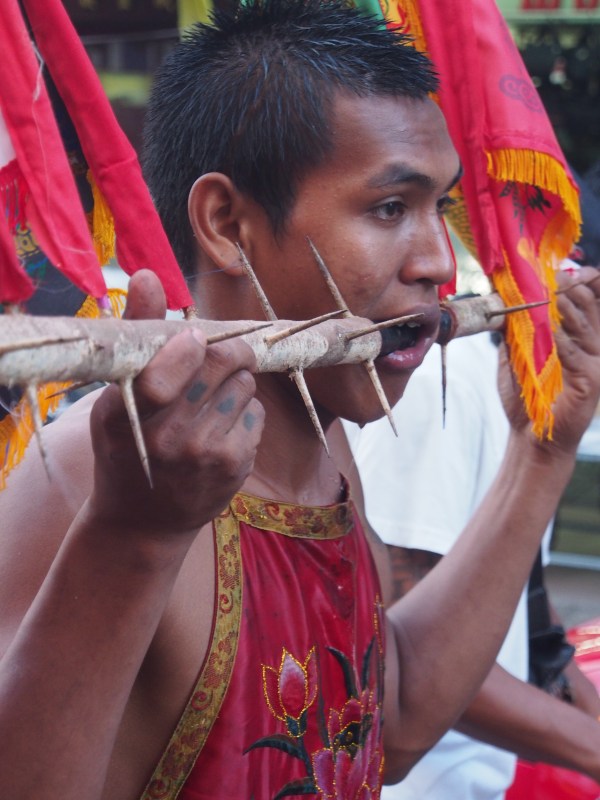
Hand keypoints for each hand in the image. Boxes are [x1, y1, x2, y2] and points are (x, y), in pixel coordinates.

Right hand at [88, 270, 264, 536]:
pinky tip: (220, 428)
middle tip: (224, 352)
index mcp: (126, 416)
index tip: (193, 338)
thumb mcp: (115, 396)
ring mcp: (205, 455)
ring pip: (246, 384)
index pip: (168, 369)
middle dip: (230, 350)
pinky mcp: (235, 466)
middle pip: (224, 363)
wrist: (141, 523)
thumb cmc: (125, 446)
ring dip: (236, 381)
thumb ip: (136, 335)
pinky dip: (244, 410)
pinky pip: (257, 412)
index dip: (189, 346)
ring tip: (212, 400)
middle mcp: (167, 439)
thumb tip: (147, 275)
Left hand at [500, 266, 599, 453]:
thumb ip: (514, 328)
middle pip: (585, 302)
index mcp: (577, 334)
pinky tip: (548, 331)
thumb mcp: (517, 354)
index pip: (586, 296)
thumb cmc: (526, 395)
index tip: (552, 268)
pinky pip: (576, 351)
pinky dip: (560, 339)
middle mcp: (591, 343)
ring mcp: (594, 360)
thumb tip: (499, 299)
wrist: (530, 434)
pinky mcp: (592, 379)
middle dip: (566, 286)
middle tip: (547, 279)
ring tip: (547, 296)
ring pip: (582, 322)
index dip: (576, 278)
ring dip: (562, 307)